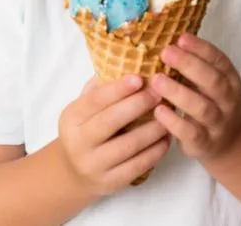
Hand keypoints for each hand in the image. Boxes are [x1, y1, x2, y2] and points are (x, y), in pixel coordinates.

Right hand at [57, 75, 170, 196]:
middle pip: (110, 122)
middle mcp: (79, 143)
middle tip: (159, 92)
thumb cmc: (87, 128)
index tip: (140, 77)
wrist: (74, 173)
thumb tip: (127, 57)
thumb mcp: (85, 106)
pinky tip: (167, 138)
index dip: (118, 89)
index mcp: (71, 118)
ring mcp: (94, 166)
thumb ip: (102, 85)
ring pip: (128, 146)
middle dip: (138, 105)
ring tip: (169, 114)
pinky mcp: (111, 183)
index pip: (95, 100)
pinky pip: (138, 166)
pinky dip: (156, 151)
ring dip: (153, 128)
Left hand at [150, 34, 240, 161]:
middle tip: (166, 53)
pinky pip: (191, 133)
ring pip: (202, 107)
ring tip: (156, 80)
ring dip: (178, 92)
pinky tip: (158, 111)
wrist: (228, 142)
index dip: (201, 48)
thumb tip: (163, 42)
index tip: (181, 38)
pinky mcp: (205, 143)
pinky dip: (174, 121)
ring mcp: (218, 123)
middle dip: (189, 65)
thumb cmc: (210, 103)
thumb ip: (193, 67)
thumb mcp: (209, 83)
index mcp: (230, 80)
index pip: (219, 60)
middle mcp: (228, 101)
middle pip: (213, 81)